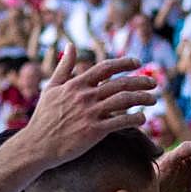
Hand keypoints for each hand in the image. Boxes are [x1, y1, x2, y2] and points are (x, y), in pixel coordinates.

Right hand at [17, 46, 154, 168]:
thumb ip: (64, 66)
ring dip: (142, 98)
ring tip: (153, 99)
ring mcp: (90, 113)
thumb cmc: (43, 118)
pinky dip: (135, 118)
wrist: (36, 145)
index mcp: (76, 84)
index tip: (137, 62)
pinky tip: (143, 118)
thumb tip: (70, 45)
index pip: (105, 67)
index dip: (124, 63)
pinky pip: (120, 122)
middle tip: (154, 82)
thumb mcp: (51, 88)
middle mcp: (85, 96)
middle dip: (141, 81)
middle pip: (120, 83)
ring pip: (124, 100)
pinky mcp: (93, 131)